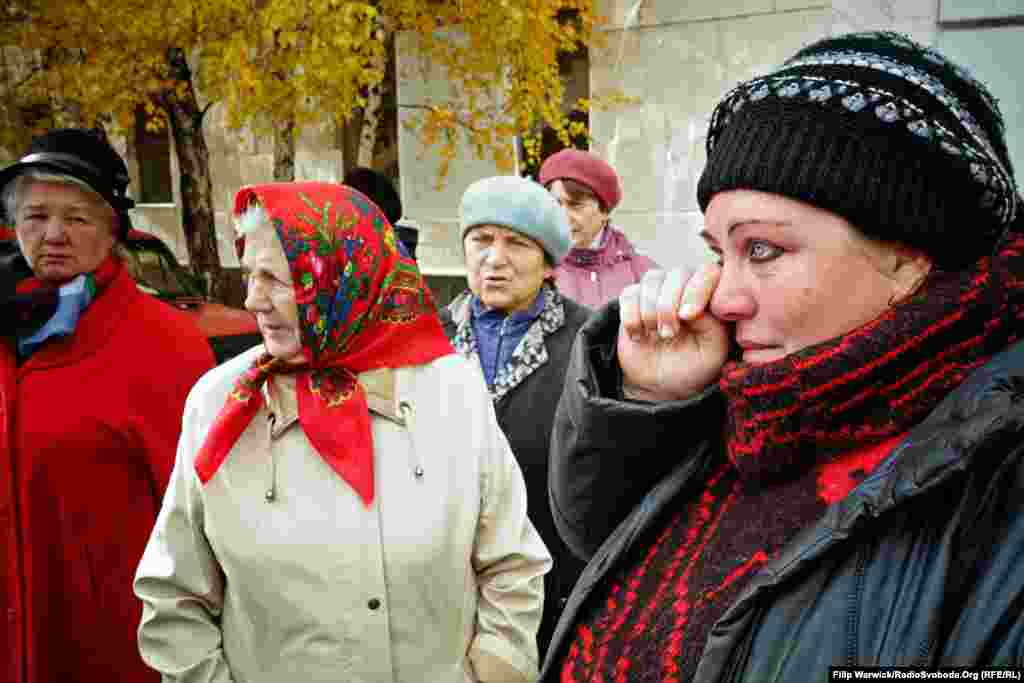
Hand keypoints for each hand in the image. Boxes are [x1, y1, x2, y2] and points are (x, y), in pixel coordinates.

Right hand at [617, 264, 729, 401]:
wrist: (658, 383)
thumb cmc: (691, 366)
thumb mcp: (712, 353)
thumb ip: (714, 326)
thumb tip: (694, 307)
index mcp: (712, 296)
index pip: (709, 272)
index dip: (697, 290)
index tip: (687, 317)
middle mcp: (686, 286)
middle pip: (678, 272)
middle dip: (670, 305)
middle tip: (669, 334)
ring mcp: (658, 290)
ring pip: (652, 278)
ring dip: (651, 310)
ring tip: (656, 335)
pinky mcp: (633, 299)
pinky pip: (629, 293)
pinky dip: (632, 316)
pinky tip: (639, 336)